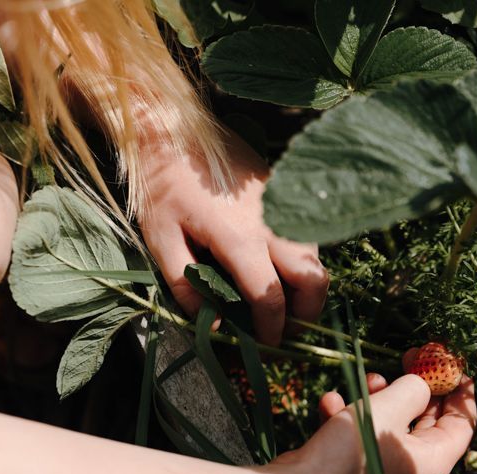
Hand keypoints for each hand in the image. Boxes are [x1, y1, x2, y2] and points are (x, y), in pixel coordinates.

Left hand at [137, 128, 328, 345]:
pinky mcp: (285, 194)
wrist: (173, 128)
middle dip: (307, 312)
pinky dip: (303, 261)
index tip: (265, 343)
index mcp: (241, 239)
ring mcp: (284, 207)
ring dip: (308, 286)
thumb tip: (214, 324)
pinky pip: (307, 236)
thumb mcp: (160, 239)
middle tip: (289, 328)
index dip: (271, 328)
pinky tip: (280, 267)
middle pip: (313, 280)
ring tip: (286, 301)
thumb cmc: (161, 184)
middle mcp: (273, 225)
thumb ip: (186, 286)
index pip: (270, 297)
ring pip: (316, 258)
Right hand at [278, 368, 476, 473]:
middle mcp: (413, 472)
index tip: (455, 365)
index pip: (463, 425)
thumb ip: (413, 390)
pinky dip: (350, 418)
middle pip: (427, 423)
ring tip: (370, 378)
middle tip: (410, 357)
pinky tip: (330, 403)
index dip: (461, 393)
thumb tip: (422, 384)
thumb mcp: (388, 409)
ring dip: (380, 399)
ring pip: (391, 427)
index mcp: (434, 462)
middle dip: (418, 387)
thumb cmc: (350, 455)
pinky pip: (361, 439)